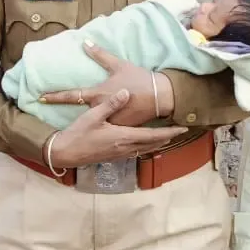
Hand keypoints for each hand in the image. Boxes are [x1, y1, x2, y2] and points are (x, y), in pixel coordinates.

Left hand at [40, 42, 174, 124]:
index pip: (72, 95)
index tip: (40, 97)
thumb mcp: (118, 64)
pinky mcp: (121, 128)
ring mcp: (110, 120)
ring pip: (96, 121)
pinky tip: (100, 131)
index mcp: (98, 93)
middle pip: (82, 111)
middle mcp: (100, 108)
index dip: (55, 96)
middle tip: (62, 114)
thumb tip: (85, 42)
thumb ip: (100, 54)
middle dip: (73, 114)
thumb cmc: (138, 78)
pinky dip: (104, 127)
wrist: (160, 96)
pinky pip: (109, 127)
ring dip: (90, 122)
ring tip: (81, 124)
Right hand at [49, 91, 187, 168]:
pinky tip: (144, 144)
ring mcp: (120, 154)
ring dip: (157, 143)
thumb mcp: (93, 116)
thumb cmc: (79, 134)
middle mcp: (125, 147)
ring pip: (145, 149)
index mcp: (124, 136)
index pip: (153, 135)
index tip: (183, 128)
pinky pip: (136, 152)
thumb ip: (111, 104)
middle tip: (179, 132)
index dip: (169, 132)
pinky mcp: (114, 157)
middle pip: (152, 144)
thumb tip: (126, 92)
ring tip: (166, 137)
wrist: (66, 153)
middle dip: (167, 138)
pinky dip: (145, 147)